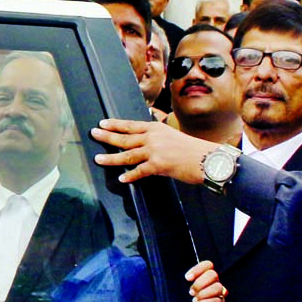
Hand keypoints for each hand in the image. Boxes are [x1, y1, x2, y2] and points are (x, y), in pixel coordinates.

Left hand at [92, 118, 212, 183]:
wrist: (207, 159)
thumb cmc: (192, 150)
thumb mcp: (171, 135)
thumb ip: (156, 137)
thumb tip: (143, 140)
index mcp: (155, 128)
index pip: (130, 125)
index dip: (115, 124)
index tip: (103, 123)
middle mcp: (153, 137)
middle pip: (125, 138)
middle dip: (107, 136)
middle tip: (94, 134)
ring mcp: (154, 151)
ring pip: (127, 154)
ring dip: (111, 158)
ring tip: (98, 158)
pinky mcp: (158, 165)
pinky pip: (139, 171)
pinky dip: (130, 175)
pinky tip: (121, 178)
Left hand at [186, 260, 226, 301]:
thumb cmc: (193, 299)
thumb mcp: (189, 288)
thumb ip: (188, 282)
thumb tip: (181, 278)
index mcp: (207, 275)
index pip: (208, 265)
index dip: (198, 269)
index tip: (187, 278)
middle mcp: (215, 282)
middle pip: (213, 274)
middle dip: (200, 283)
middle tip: (191, 291)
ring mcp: (220, 293)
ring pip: (217, 287)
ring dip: (203, 293)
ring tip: (194, 299)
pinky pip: (216, 301)